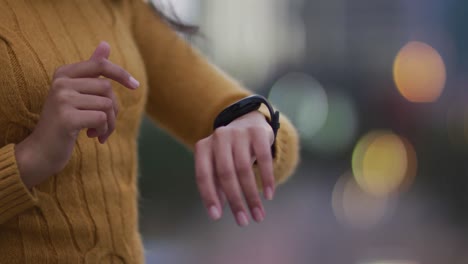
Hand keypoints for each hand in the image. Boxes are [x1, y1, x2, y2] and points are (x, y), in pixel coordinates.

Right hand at [15, 41, 138, 188]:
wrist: (42, 150)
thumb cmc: (65, 121)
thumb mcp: (77, 94)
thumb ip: (91, 71)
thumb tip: (105, 44)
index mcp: (64, 73)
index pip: (100, 65)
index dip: (121, 73)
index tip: (135, 85)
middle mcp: (61, 83)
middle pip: (107, 89)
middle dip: (114, 109)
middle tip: (106, 124)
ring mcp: (62, 99)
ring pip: (107, 105)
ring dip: (110, 123)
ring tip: (100, 132)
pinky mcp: (66, 118)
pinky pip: (101, 118)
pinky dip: (104, 129)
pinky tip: (94, 137)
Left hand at [194, 110, 274, 226]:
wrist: (249, 123)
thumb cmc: (230, 152)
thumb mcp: (219, 165)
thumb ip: (216, 185)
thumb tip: (217, 212)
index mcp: (203, 147)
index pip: (203, 175)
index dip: (209, 197)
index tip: (216, 217)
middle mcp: (219, 137)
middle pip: (225, 174)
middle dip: (235, 200)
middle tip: (243, 221)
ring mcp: (238, 132)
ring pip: (244, 169)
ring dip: (251, 196)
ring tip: (258, 214)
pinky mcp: (257, 132)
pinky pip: (264, 158)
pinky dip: (266, 179)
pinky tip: (268, 195)